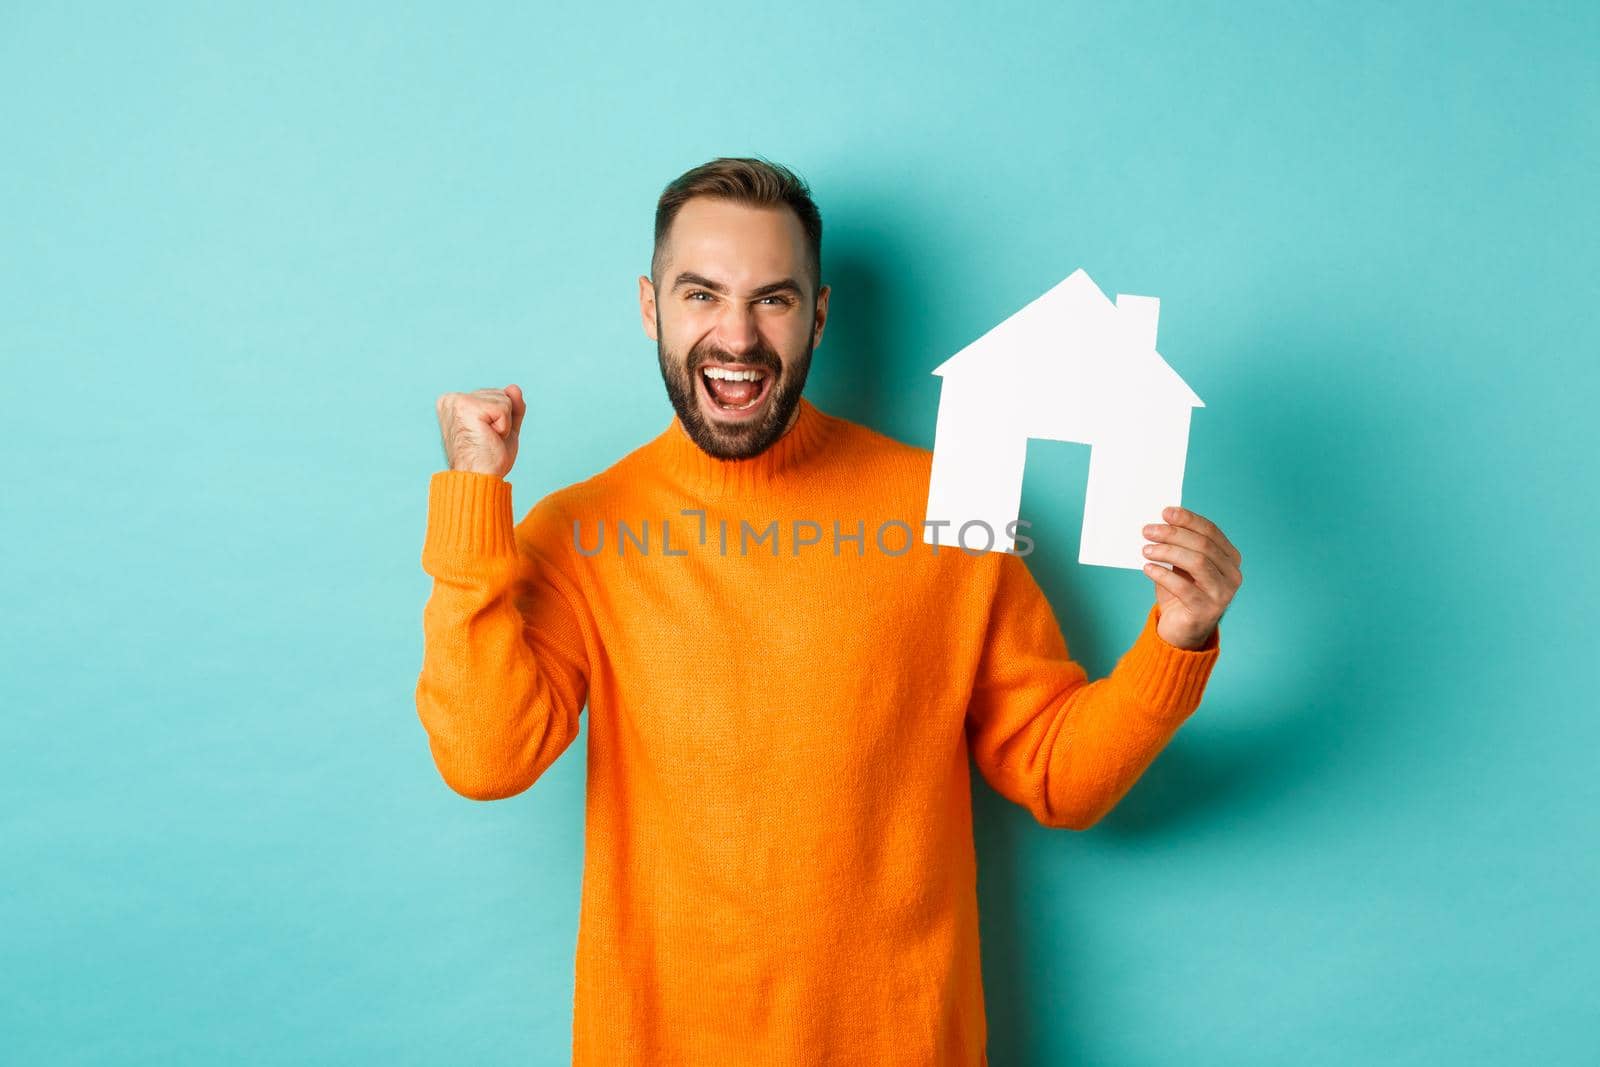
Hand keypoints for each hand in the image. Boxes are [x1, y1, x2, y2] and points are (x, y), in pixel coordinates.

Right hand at [435, 384, 526, 477]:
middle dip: (503, 420)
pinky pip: (504, 408)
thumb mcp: (504, 428)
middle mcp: (451, 399)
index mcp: (455, 403)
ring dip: (504, 424)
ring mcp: (457, 401)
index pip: (496, 396)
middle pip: (501, 394)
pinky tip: (489, 437)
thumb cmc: (488, 459)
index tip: (484, 436)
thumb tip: (514, 387)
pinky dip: (504, 426)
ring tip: (487, 439)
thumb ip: (511, 407)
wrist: (478, 479)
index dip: (501, 419)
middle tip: (488, 439)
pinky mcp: (467, 406)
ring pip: (504, 399)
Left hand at [1141, 506, 1241, 649]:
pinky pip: (1184, 587)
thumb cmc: (1179, 593)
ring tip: (1146, 550)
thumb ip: (1177, 546)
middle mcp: (1232, 575)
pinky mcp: (1207, 610)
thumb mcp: (1179, 566)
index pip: (1211, 531)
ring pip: (1197, 562)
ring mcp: (1222, 593)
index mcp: (1229, 558)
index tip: (1165, 512)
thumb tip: (1159, 523)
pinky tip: (1147, 568)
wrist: (1180, 632)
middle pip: (1203, 545)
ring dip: (1168, 552)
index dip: (1188, 519)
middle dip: (1173, 534)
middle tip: (1148, 530)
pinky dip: (1163, 575)